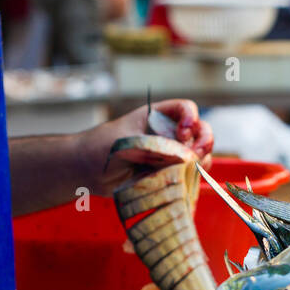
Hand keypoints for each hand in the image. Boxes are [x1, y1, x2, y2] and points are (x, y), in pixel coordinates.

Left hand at [82, 98, 214, 195]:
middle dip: (204, 141)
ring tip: (191, 168)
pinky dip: (193, 176)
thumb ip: (155, 148)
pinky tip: (187, 179)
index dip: (190, 118)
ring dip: (202, 160)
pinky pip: (188, 173)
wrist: (84, 171)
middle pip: (199, 131)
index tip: (182, 133)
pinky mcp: (166, 174)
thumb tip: (184, 159)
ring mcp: (168, 154)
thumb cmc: (99, 147)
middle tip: (195, 155)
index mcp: (156, 116)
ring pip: (199, 153)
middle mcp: (167, 133)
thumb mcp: (126, 142)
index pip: (185, 109)